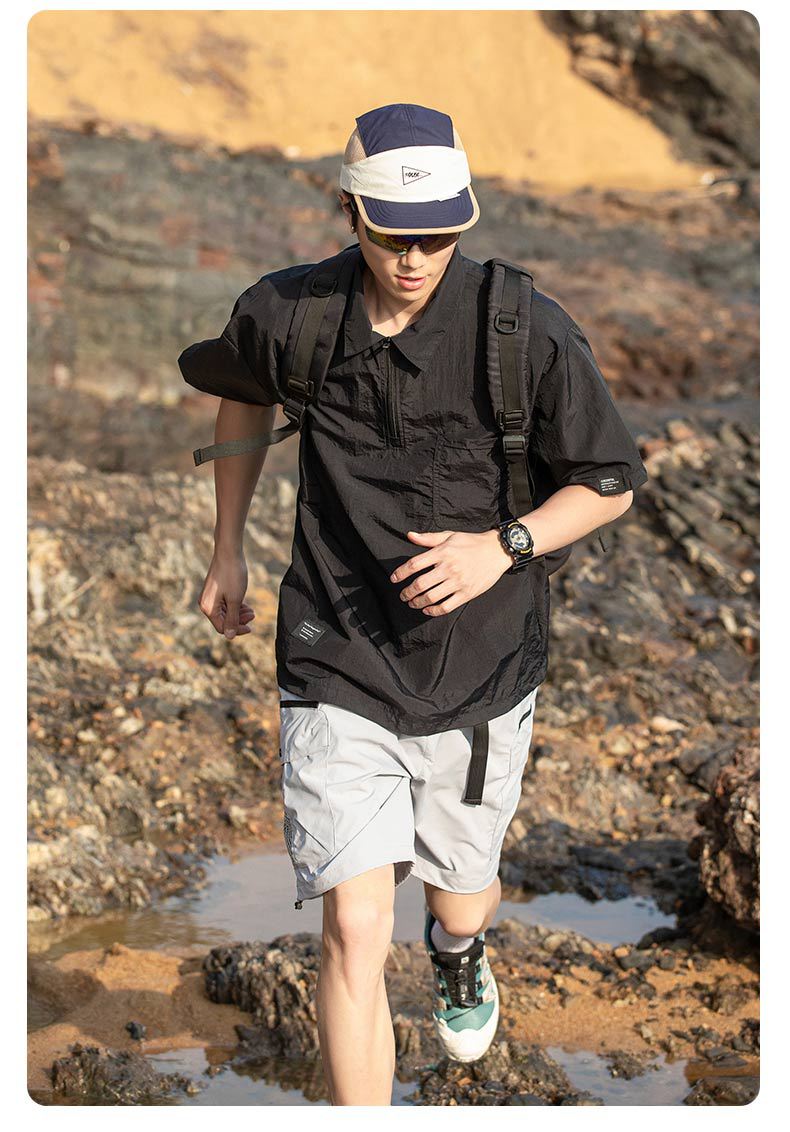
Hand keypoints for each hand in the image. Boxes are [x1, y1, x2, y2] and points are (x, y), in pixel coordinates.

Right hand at [198, 549, 255, 638]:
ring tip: (251, 610)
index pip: (222, 628)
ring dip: (238, 613)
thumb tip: (230, 636)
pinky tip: (245, 604)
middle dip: (239, 620)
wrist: (229, 552)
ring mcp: (209, 597)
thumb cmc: (232, 575)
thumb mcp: (235, 599)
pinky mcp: (214, 590)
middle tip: (253, 615)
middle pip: (223, 621)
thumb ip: (233, 619)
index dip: (237, 630)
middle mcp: (206, 604)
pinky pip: (224, 604)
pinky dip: (235, 606)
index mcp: (208, 608)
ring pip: (225, 612)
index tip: (251, 627)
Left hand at [389, 528, 512, 615]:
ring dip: (418, 603)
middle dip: (407, 592)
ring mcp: (458, 582)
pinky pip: (447, 606)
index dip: (400, 573)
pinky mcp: (467, 593)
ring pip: (431, 597)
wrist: (497, 551)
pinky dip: (434, 611)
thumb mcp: (449, 536)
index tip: (394, 579)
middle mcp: (449, 567)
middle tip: (403, 595)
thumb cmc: (471, 542)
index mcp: (442, 552)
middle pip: (420, 584)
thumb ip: (428, 538)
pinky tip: (428, 610)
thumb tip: (409, 535)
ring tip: (413, 603)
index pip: (414, 564)